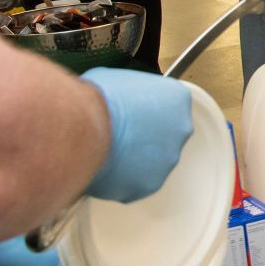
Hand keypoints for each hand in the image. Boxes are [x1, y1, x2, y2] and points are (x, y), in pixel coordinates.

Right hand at [81, 68, 193, 202]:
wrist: (84, 129)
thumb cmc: (98, 100)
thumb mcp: (116, 81)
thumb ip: (128, 94)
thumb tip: (117, 102)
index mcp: (176, 98)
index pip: (168, 105)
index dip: (145, 110)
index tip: (131, 113)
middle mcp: (180, 130)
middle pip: (163, 136)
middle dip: (142, 137)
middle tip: (118, 135)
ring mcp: (167, 160)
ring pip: (150, 162)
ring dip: (132, 160)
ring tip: (106, 151)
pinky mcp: (148, 185)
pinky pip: (134, 182)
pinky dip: (119, 178)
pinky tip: (103, 167)